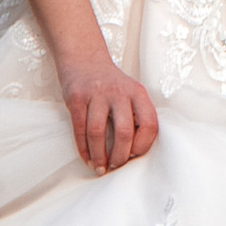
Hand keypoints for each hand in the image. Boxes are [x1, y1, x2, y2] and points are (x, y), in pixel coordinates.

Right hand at [59, 61, 159, 175]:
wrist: (84, 59)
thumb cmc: (110, 84)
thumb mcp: (130, 93)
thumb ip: (136, 116)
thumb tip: (135, 152)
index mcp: (138, 93)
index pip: (149, 124)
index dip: (143, 145)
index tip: (135, 156)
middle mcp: (119, 92)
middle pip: (124, 132)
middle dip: (120, 156)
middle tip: (116, 166)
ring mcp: (96, 94)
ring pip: (98, 133)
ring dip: (99, 156)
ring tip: (100, 167)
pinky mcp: (76, 98)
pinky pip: (79, 129)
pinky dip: (83, 148)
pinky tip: (87, 158)